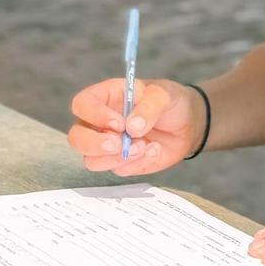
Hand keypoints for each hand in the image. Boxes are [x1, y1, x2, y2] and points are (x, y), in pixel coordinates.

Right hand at [68, 78, 206, 176]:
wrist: (188, 124)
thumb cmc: (170, 102)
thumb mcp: (164, 95)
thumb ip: (149, 106)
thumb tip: (132, 127)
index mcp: (106, 97)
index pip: (82, 105)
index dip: (94, 115)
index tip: (119, 123)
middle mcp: (100, 122)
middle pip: (77, 138)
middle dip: (95, 144)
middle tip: (120, 144)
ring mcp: (108, 144)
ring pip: (92, 160)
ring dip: (118, 158)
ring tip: (144, 145)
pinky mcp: (120, 162)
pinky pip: (118, 170)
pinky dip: (137, 163)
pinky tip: (154, 150)